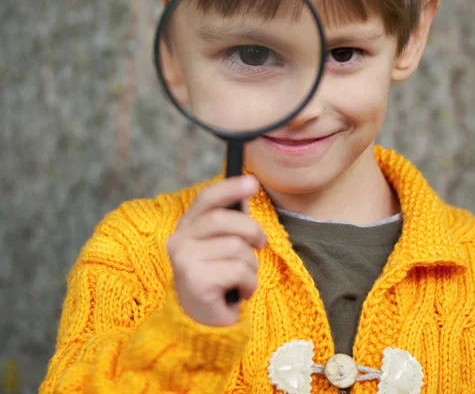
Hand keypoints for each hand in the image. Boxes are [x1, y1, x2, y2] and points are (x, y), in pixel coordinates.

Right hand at [167, 176, 266, 326]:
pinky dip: (249, 283)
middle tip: (261, 244)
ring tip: (242, 279)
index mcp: (186, 228)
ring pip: (236, 248)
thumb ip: (231, 222)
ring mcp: (185, 261)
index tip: (253, 183)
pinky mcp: (197, 282)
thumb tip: (248, 191)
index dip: (230, 187)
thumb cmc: (218, 280)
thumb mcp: (222, 246)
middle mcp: (179, 241)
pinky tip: (239, 293)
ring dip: (251, 265)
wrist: (203, 326)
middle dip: (251, 230)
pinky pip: (239, 271)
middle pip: (224, 220)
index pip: (207, 198)